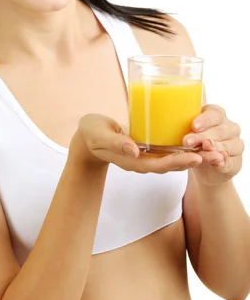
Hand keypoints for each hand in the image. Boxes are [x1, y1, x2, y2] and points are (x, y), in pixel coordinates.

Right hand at [69, 113, 203, 173]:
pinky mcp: (146, 148)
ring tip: (211, 150)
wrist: (87, 137)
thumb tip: (133, 150)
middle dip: (191, 161)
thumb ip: (115, 142)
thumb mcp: (99, 135)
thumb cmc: (91, 133)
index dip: (177, 162)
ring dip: (191, 156)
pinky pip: (167, 151)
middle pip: (170, 165)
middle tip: (212, 154)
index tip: (195, 157)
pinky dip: (182, 149)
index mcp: (130, 160)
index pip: (158, 165)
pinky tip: (196, 143)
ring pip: (171, 159)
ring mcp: (144, 156)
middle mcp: (140, 161)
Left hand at [182, 104, 244, 185]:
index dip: (205, 119)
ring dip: (213, 149)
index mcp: (216, 115)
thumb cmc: (194, 141)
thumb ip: (183, 123)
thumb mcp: (186, 131)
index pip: (214, 113)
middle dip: (203, 136)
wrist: (204, 165)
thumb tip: (167, 115)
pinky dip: (222, 162)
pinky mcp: (236, 161)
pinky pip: (230, 162)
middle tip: (188, 142)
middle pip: (219, 130)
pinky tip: (216, 163)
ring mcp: (235, 144)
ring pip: (226, 146)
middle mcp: (229, 127)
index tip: (194, 126)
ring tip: (201, 152)